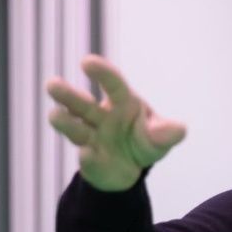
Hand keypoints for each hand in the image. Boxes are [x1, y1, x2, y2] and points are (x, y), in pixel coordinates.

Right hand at [46, 55, 186, 191]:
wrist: (131, 169)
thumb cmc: (145, 141)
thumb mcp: (160, 137)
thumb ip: (167, 132)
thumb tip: (180, 130)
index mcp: (121, 102)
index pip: (112, 84)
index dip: (101, 72)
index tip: (87, 62)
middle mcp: (100, 116)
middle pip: (82, 103)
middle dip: (67, 95)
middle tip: (51, 84)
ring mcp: (91, 137)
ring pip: (75, 128)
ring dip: (65, 122)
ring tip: (54, 115)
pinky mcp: (88, 159)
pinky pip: (87, 158)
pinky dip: (88, 157)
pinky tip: (87, 153)